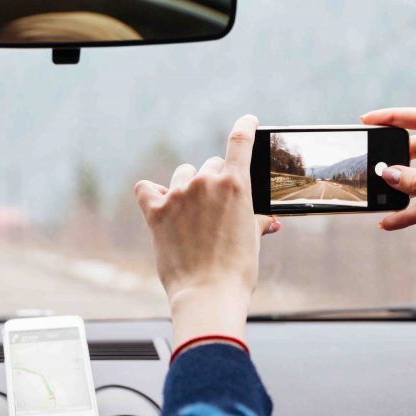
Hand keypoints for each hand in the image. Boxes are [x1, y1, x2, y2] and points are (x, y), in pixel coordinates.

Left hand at [135, 114, 279, 347]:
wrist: (208, 294)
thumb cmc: (237, 271)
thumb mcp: (252, 240)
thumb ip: (256, 220)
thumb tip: (269, 221)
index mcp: (236, 184)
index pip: (240, 140)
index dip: (245, 126)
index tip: (247, 120)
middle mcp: (205, 182)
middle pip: (210, 165)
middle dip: (215, 181)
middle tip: (217, 208)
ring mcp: (178, 195)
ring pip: (182, 175)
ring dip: (187, 187)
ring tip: (191, 214)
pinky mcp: (156, 211)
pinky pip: (146, 189)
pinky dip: (152, 194)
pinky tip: (157, 202)